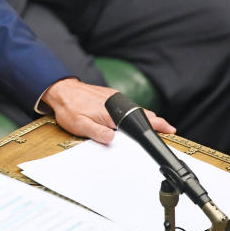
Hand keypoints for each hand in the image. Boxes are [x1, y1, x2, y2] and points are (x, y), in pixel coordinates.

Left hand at [41, 77, 174, 143]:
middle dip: (155, 121)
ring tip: (157, 125)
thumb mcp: (80, 125)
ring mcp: (113, 98)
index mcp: (111, 112)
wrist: (61, 90)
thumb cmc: (69, 108)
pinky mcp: (109, 96)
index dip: (155, 125)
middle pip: (141, 113)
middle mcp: (115, 103)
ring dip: (145, 116)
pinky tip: (136, 117)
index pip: (138, 120)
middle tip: (168, 129)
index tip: (168, 129)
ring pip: (134, 108)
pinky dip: (134, 111)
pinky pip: (126, 104)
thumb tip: (112, 139)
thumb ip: (97, 133)